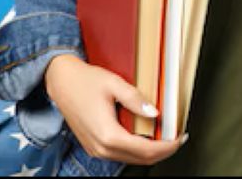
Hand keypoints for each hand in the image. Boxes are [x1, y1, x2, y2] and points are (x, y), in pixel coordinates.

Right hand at [44, 54, 188, 164]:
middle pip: (141, 159)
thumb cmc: (84, 81)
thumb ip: (136, 100)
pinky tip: (147, 136)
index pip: (146, 150)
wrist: (60, 82)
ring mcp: (96, 150)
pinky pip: (121, 154)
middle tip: (178, 137)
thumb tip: (155, 113)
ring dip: (151, 151)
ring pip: (132, 159)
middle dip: (163, 151)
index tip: (181, 137)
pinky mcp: (94, 147)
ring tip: (166, 136)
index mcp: (107, 134)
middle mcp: (101, 148)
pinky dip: (138, 149)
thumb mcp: (114, 84)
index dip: (167, 146)